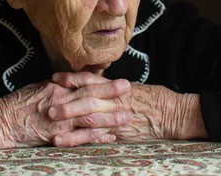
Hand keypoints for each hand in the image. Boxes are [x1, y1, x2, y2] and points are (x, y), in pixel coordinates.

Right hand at [0, 78, 130, 149]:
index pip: (83, 82)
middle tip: (129, 88)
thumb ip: (57, 87)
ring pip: (89, 116)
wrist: (0, 122)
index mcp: (56, 87)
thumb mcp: (37, 88)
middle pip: (90, 94)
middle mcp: (60, 100)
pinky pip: (79, 137)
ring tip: (126, 116)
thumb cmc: (16, 105)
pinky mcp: (55, 134)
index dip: (103, 80)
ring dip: (109, 116)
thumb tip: (72, 83)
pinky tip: (108, 137)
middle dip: (111, 92)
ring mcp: (58, 118)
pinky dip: (95, 137)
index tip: (118, 79)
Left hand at [50, 72, 206, 143]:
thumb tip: (96, 83)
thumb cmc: (154, 100)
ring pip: (89, 118)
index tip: (55, 77)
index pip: (91, 80)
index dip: (72, 78)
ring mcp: (117, 117)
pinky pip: (97, 137)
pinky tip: (65, 144)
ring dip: (69, 123)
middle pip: (86, 98)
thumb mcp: (133, 89)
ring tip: (51, 126)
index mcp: (116, 87)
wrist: (173, 113)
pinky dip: (80, 140)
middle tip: (47, 104)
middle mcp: (114, 100)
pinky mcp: (120, 133)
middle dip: (66, 101)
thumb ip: (113, 89)